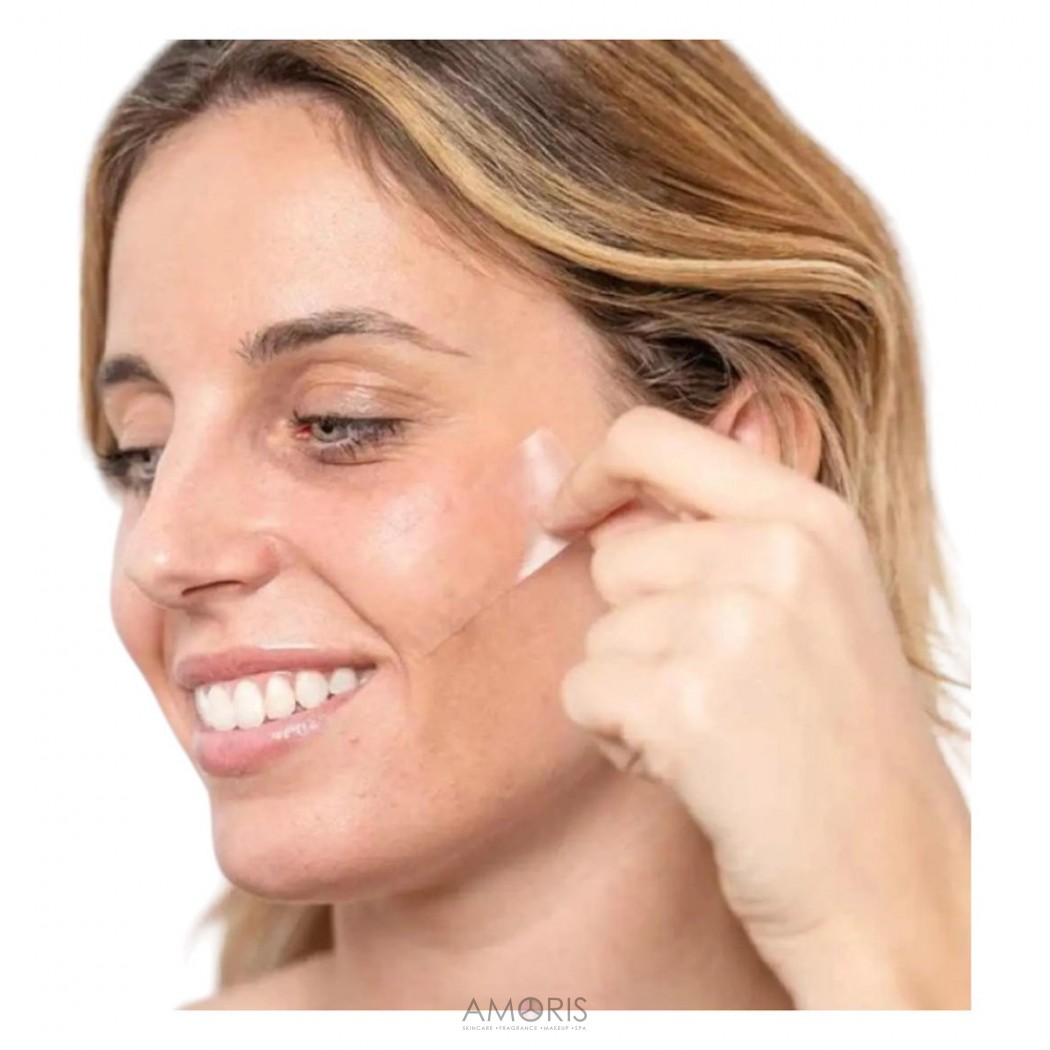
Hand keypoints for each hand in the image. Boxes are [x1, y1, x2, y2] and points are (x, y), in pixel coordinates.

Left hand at [544, 405, 969, 1008]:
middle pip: (613, 557)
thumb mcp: (812, 602)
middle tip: (711, 687)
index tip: (569, 516)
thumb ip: (723, 537)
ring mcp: (734, 625)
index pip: (653, 437)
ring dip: (633, 689)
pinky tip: (687, 767)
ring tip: (712, 732)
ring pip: (598, 631)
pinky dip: (615, 737)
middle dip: (638, 626)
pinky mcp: (686, 703)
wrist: (888, 873)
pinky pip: (583, 692)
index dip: (594, 474)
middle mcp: (776, 554)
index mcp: (809, 515)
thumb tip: (608, 511)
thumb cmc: (838, 742)